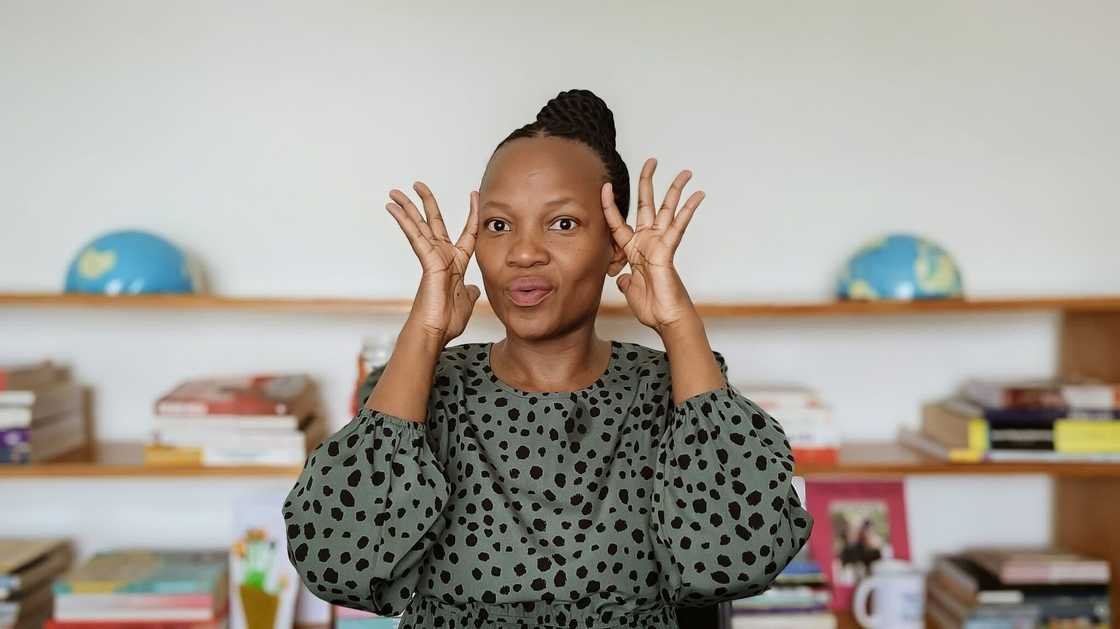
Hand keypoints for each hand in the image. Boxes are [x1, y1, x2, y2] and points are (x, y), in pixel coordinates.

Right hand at [386, 182, 480, 346]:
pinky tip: (394, 208)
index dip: (472, 214)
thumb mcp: (467, 302)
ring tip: (395, 192)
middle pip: (435, 222)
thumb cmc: (447, 322)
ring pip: (420, 226)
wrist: (435, 332)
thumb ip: (470, 291)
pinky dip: (405, 222)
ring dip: (408, 208)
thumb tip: (474, 287)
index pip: (467, 232)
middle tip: (419, 184)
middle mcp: (443, 257)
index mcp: (456, 263)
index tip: (474, 195)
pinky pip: (415, 236)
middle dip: (427, 203)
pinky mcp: (427, 261)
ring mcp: (433, 258)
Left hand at [601, 157, 704, 334]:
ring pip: (667, 210)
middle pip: (647, 205)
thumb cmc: (651, 307)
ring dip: (676, 190)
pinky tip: (698, 195)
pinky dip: (688, 211)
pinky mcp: (668, 250)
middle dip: (648, 182)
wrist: (665, 319)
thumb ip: (625, 280)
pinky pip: (678, 226)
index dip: (611, 205)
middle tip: (651, 161)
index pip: (618, 222)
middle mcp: (648, 242)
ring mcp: (660, 244)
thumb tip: (623, 277)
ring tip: (685, 171)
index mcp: (634, 249)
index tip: (606, 187)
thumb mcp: (629, 290)